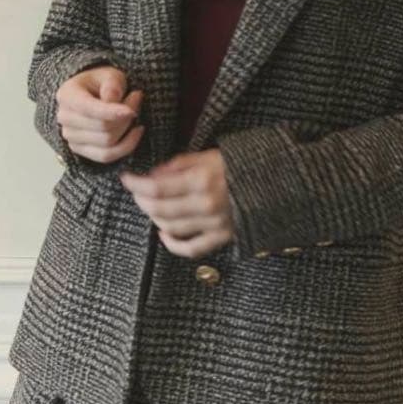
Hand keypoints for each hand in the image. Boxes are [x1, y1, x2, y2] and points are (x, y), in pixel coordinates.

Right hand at [56, 66, 144, 162]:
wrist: (93, 93)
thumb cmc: (102, 83)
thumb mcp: (110, 74)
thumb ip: (112, 84)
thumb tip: (112, 100)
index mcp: (67, 95)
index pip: (89, 109)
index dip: (112, 112)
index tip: (132, 111)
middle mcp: (65, 118)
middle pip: (102, 127)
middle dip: (125, 116)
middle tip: (137, 98)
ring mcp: (70, 136)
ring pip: (107, 142)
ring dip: (127, 128)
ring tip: (134, 111)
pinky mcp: (80, 150)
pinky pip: (106, 156)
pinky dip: (126, 146)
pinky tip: (136, 132)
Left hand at [119, 148, 234, 258]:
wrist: (276, 182)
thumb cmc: (242, 164)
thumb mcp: (210, 155)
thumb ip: (180, 164)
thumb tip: (154, 174)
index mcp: (202, 180)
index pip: (156, 187)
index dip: (136, 184)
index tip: (126, 179)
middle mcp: (205, 204)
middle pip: (159, 209)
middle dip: (141, 200)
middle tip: (136, 191)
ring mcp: (213, 224)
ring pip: (171, 227)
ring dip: (154, 217)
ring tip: (150, 206)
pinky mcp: (222, 237)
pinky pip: (191, 248)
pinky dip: (173, 244)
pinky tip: (164, 234)